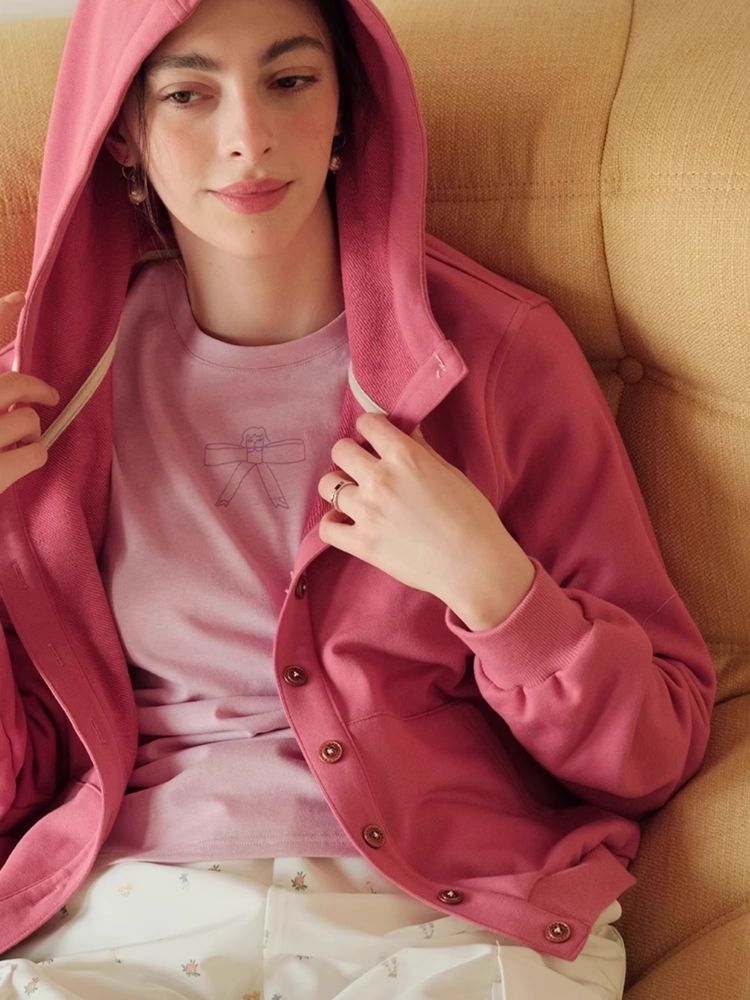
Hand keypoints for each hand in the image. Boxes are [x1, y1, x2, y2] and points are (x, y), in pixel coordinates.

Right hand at [0, 292, 59, 494]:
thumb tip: (14, 355)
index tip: (19, 295)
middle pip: (12, 385)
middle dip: (34, 389)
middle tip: (48, 396)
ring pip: (25, 420)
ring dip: (28, 428)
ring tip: (17, 438)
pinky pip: (34, 453)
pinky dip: (35, 454)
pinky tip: (22, 460)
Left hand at [318, 413, 534, 629]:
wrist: (475, 565)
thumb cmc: (472, 517)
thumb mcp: (450, 472)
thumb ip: (421, 450)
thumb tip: (404, 430)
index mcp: (405, 457)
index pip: (368, 423)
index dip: (370, 428)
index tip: (374, 438)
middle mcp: (381, 479)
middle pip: (340, 451)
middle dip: (350, 455)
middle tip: (362, 467)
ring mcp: (367, 512)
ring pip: (328, 485)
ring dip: (339, 487)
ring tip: (354, 496)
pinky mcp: (362, 544)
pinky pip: (326, 527)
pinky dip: (332, 523)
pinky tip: (345, 522)